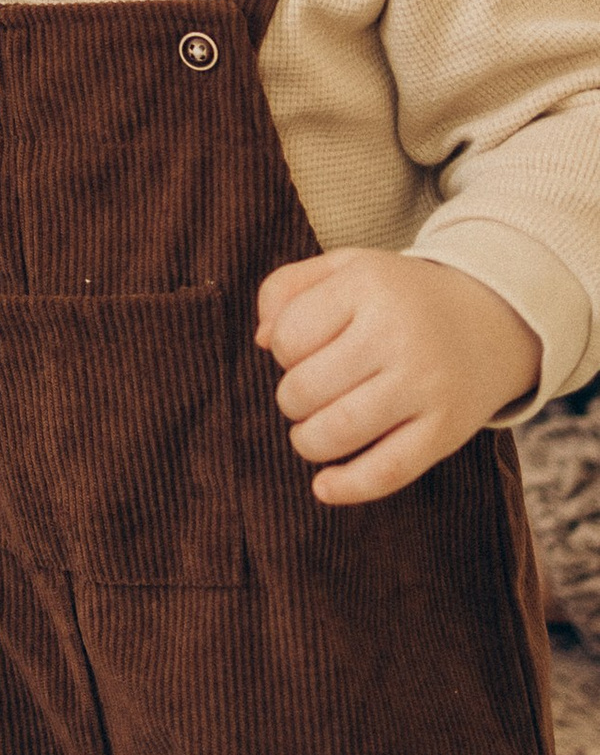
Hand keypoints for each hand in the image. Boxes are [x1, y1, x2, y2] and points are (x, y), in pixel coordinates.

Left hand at [258, 246, 540, 501]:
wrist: (493, 320)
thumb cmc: (400, 296)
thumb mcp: (345, 267)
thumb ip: (287, 288)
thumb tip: (261, 339)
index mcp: (368, 286)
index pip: (288, 336)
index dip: (282, 351)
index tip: (304, 350)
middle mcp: (398, 334)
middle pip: (304, 389)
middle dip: (292, 398)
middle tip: (311, 391)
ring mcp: (425, 385)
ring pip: (336, 432)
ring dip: (307, 441)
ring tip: (313, 431)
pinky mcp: (446, 430)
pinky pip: (388, 471)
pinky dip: (348, 486)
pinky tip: (324, 486)